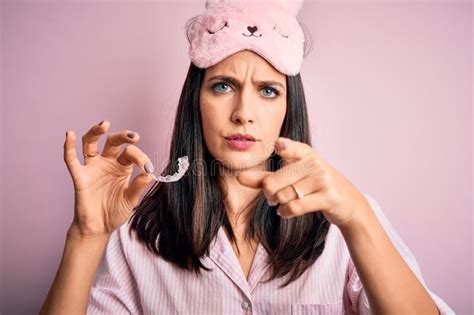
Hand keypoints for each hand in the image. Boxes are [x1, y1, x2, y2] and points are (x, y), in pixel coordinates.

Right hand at [63, 120, 155, 238]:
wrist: (98, 228)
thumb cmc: (115, 212)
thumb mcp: (131, 200)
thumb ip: (138, 187)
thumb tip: (149, 174)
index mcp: (122, 166)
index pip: (131, 153)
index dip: (141, 158)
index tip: (148, 169)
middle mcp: (107, 162)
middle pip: (113, 142)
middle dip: (123, 136)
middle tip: (134, 136)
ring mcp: (92, 167)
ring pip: (91, 143)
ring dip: (96, 132)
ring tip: (104, 124)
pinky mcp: (80, 176)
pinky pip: (71, 159)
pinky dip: (69, 146)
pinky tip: (70, 134)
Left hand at [237, 137, 370, 227]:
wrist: (347, 201)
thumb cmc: (313, 185)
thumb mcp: (292, 177)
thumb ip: (265, 178)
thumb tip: (238, 177)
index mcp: (305, 153)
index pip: (292, 148)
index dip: (285, 147)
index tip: (279, 145)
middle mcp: (314, 163)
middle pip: (275, 181)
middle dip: (269, 193)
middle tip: (272, 197)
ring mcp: (323, 179)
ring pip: (285, 196)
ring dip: (279, 204)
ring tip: (283, 203)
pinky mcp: (328, 196)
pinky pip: (296, 206)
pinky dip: (285, 212)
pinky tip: (285, 211)